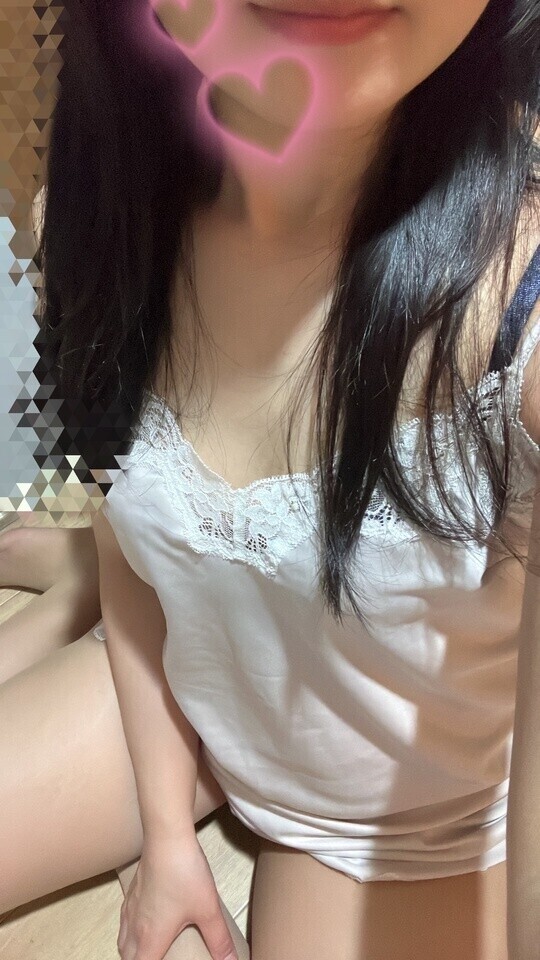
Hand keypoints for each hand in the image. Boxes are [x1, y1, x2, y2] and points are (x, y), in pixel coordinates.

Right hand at [117, 833, 238, 959]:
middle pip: (127, 957)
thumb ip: (219, 940)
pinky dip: (129, 929)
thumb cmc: (185, 874)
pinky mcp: (132, 890)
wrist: (167, 838)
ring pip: (122, 939)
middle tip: (157, 958)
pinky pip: (124, 919)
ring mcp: (131, 906)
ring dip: (131, 949)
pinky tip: (144, 920)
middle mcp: (135, 926)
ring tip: (147, 949)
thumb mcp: (208, 910)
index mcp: (151, 938)